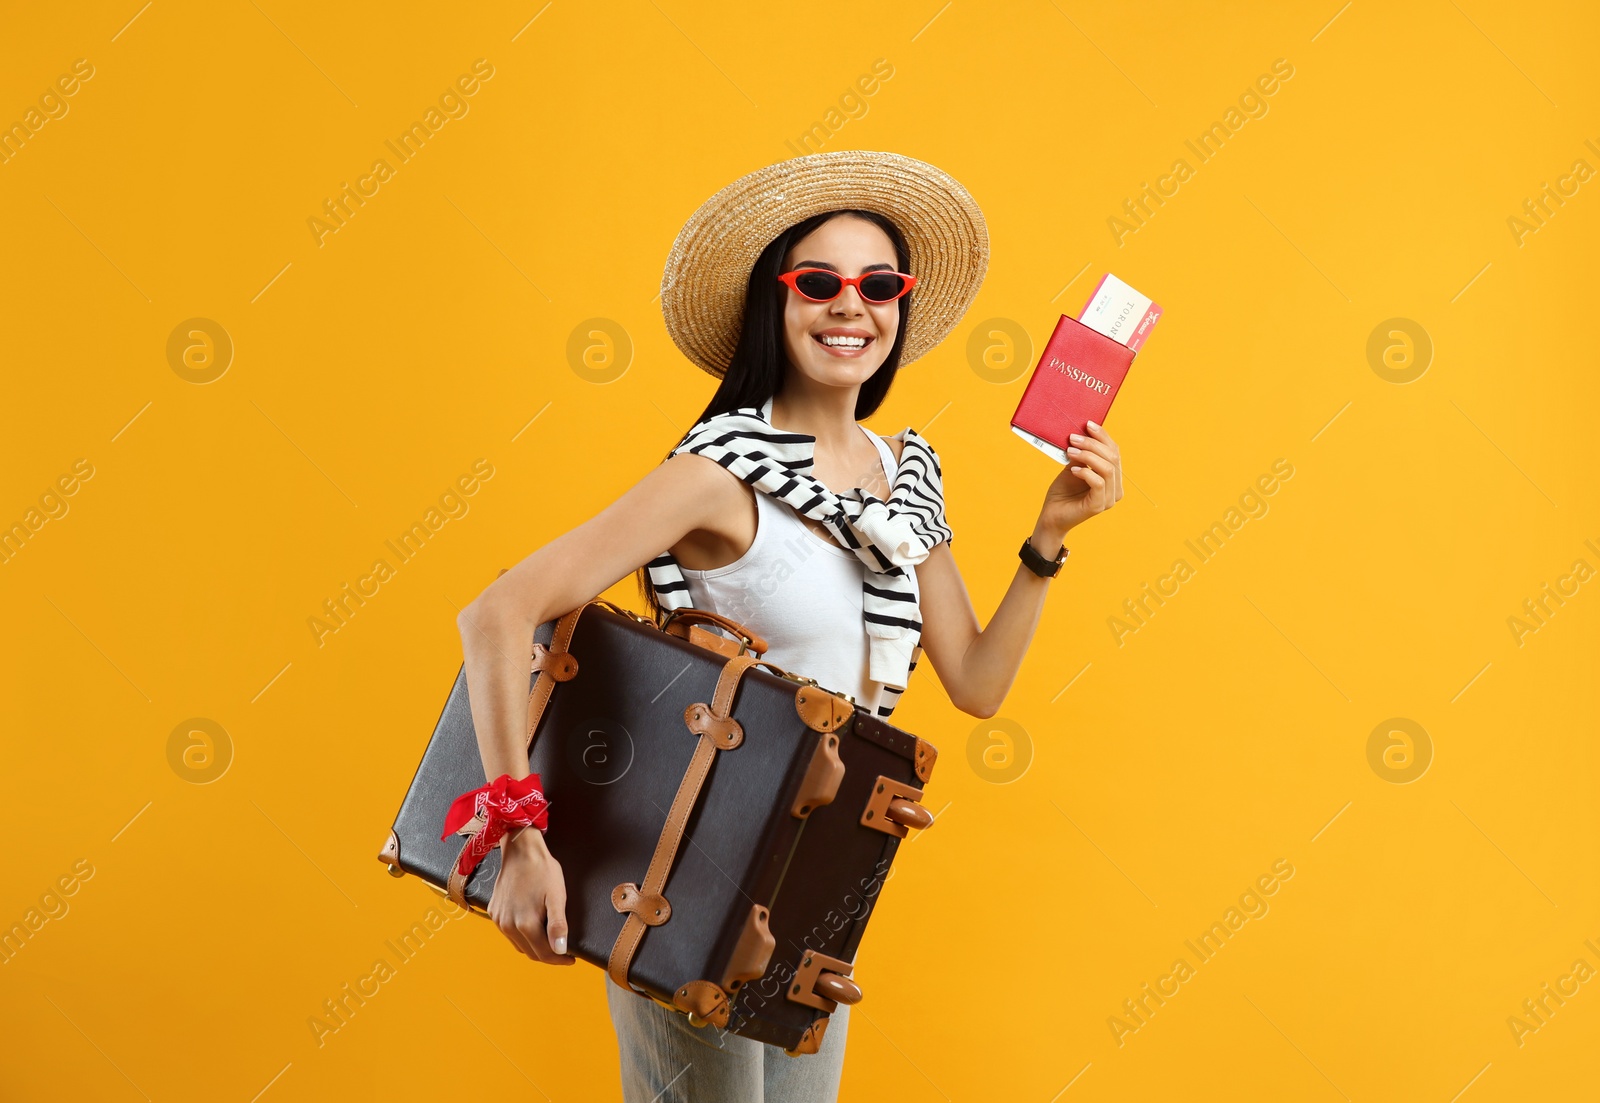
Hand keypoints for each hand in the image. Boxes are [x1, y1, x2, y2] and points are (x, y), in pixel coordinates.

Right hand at [488, 827, 575, 964]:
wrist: (521, 850)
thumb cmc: (542, 871)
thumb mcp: (557, 897)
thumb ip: (558, 925)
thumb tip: (560, 950)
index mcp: (525, 924)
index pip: (544, 954)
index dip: (559, 960)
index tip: (571, 958)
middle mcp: (508, 926)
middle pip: (530, 953)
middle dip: (548, 955)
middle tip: (563, 951)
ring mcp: (499, 920)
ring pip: (519, 945)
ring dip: (534, 947)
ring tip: (549, 941)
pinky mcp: (494, 912)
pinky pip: (509, 933)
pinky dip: (521, 936)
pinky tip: (532, 928)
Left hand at [1040, 420, 1123, 535]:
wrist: (1051, 516)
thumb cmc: (1062, 492)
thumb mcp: (1073, 466)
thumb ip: (1082, 454)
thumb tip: (1083, 432)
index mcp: (1113, 479)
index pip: (1115, 452)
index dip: (1103, 436)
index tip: (1087, 424)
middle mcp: (1115, 489)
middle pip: (1113, 458)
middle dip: (1093, 443)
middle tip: (1073, 437)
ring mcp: (1108, 499)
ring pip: (1107, 468)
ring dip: (1088, 455)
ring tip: (1070, 451)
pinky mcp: (1098, 506)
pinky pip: (1098, 482)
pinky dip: (1085, 472)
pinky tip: (1073, 469)